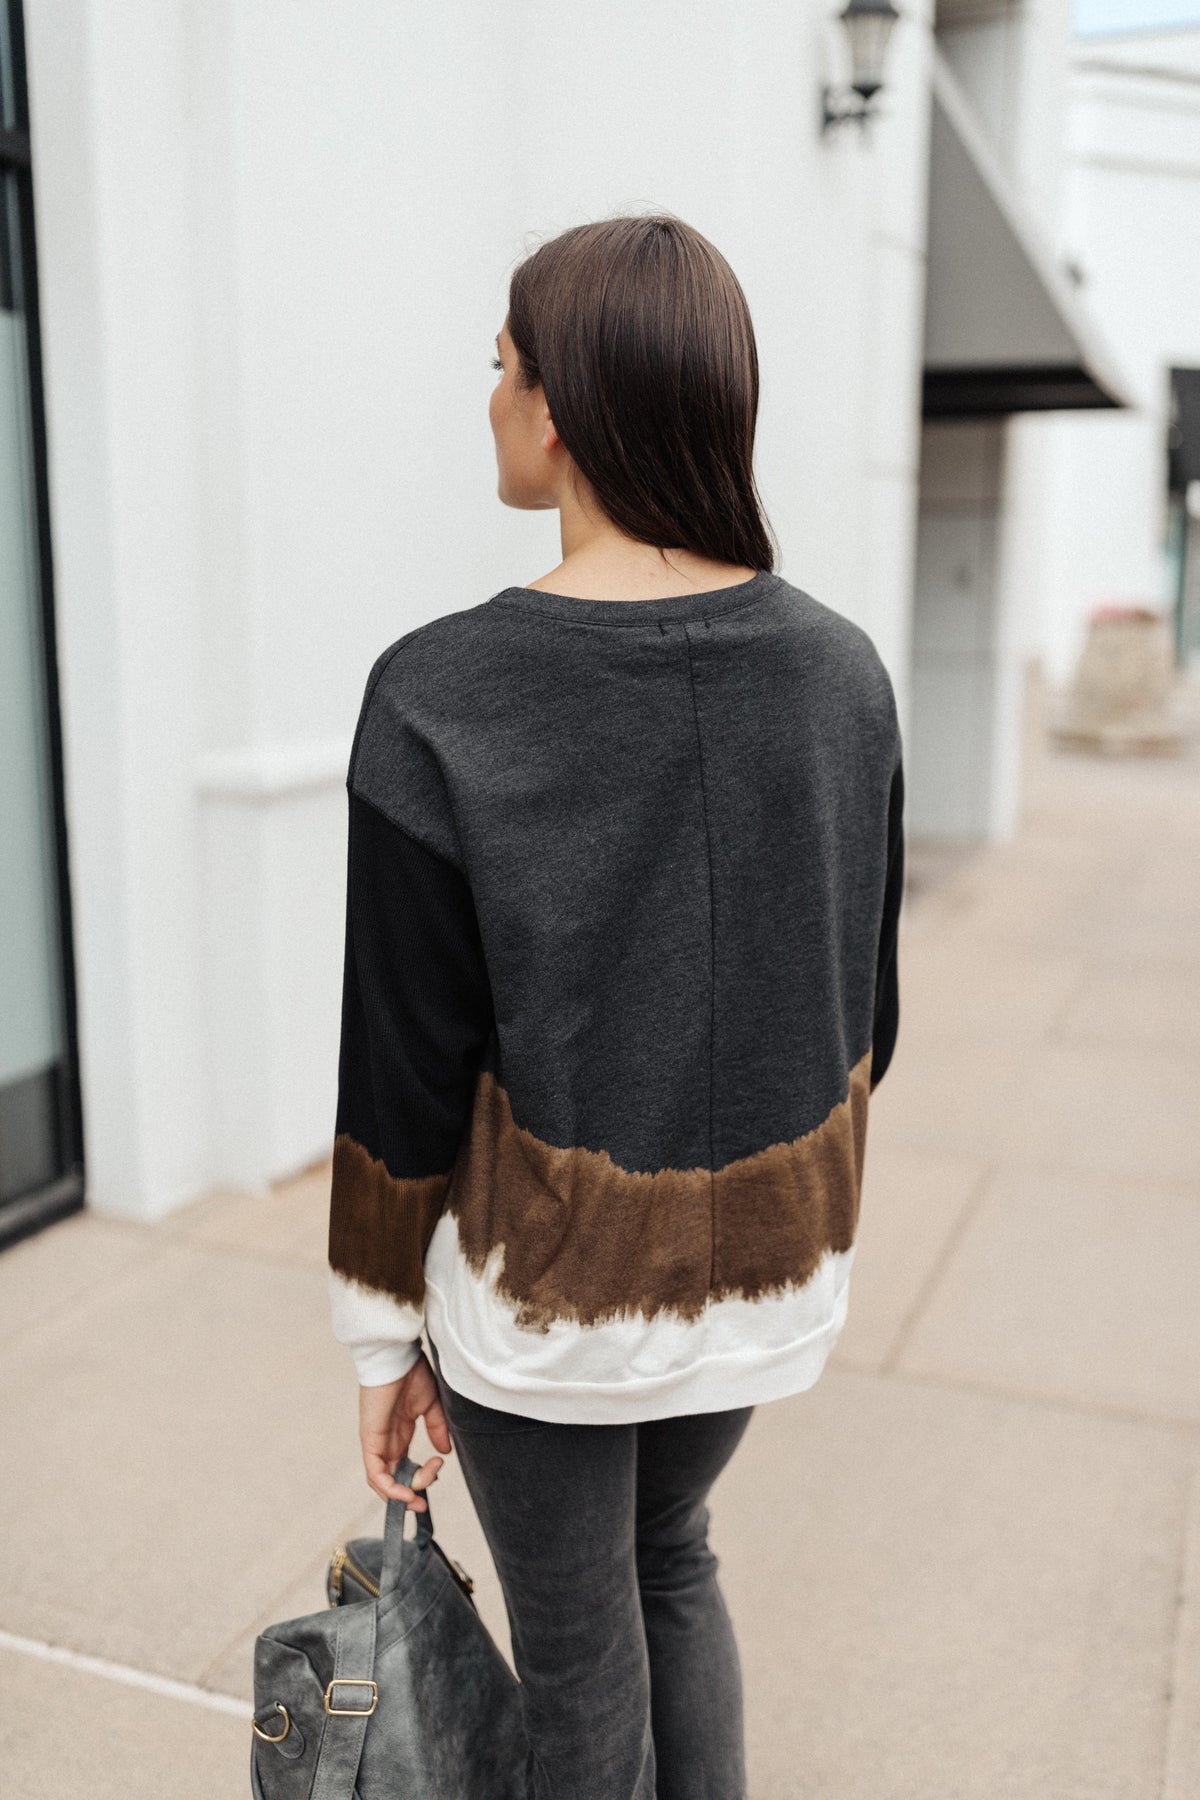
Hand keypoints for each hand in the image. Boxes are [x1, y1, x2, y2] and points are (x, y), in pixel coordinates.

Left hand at [358, 1350, 452, 1509]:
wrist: (397, 1356)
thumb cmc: (412, 1373)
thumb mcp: (431, 1405)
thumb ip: (437, 1428)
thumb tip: (444, 1453)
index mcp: (400, 1433)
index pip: (405, 1466)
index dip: (420, 1478)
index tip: (438, 1472)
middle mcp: (387, 1441)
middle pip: (394, 1478)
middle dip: (411, 1493)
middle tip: (427, 1495)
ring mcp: (377, 1442)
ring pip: (382, 1481)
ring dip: (400, 1495)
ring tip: (417, 1499)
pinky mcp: (370, 1440)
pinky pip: (374, 1473)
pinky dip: (388, 1489)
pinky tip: (405, 1494)